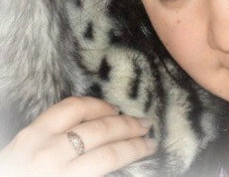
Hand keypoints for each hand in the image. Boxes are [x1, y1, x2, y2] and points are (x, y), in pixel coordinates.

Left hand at [0, 96, 155, 175]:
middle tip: (147, 126)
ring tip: (129, 116)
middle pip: (101, 133)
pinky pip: (66, 106)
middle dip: (129, 128)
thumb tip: (122, 159)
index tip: (151, 145)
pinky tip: (103, 108)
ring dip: (112, 113)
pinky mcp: (31, 129)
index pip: (109, 157)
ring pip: (84, 113)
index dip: (135, 149)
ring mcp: (39, 138)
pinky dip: (89, 104)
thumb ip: (93, 174)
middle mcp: (51, 156)